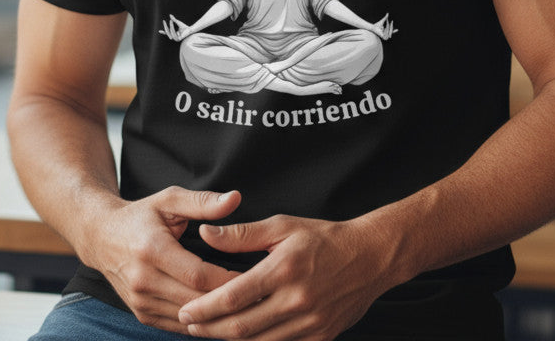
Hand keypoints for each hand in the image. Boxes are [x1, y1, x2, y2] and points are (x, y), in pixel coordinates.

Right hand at [96, 187, 242, 333]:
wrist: (102, 237)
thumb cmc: (141, 215)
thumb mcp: (170, 199)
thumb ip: (203, 202)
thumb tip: (235, 198)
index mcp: (152, 249)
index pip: (198, 275)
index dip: (228, 280)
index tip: (256, 276)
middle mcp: (143, 280)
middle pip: (194, 301)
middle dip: (228, 302)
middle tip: (260, 296)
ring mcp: (140, 301)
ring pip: (187, 319)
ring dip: (217, 317)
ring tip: (247, 308)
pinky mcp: (141, 313)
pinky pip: (176, 326)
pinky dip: (200, 324)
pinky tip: (222, 316)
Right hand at [160, 15, 190, 41]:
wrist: (190, 29)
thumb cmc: (184, 26)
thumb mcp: (177, 22)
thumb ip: (173, 19)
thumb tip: (170, 15)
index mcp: (173, 34)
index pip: (167, 33)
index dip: (163, 32)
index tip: (159, 31)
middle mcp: (174, 37)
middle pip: (167, 33)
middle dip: (165, 27)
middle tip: (164, 21)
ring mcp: (176, 39)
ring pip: (170, 33)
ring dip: (170, 26)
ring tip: (170, 21)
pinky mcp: (178, 39)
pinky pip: (173, 34)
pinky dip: (172, 29)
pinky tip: (172, 26)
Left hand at [177, 214, 390, 340]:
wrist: (370, 257)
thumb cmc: (323, 237)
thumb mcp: (282, 226)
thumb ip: (242, 234)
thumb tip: (205, 233)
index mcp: (283, 269)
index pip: (233, 296)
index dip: (204, 307)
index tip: (185, 309)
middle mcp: (296, 300)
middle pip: (241, 327)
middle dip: (209, 328)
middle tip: (188, 323)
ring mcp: (309, 324)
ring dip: (228, 340)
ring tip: (208, 330)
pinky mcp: (320, 338)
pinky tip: (241, 337)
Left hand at [372, 14, 396, 39]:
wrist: (373, 27)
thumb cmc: (377, 24)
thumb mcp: (383, 20)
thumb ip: (386, 17)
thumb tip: (387, 13)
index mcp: (386, 32)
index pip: (391, 32)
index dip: (394, 31)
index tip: (397, 29)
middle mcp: (386, 35)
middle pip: (391, 30)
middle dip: (391, 25)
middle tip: (392, 21)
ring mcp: (385, 37)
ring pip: (389, 30)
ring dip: (387, 26)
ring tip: (383, 26)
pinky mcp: (384, 37)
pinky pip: (387, 31)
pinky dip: (386, 29)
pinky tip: (383, 28)